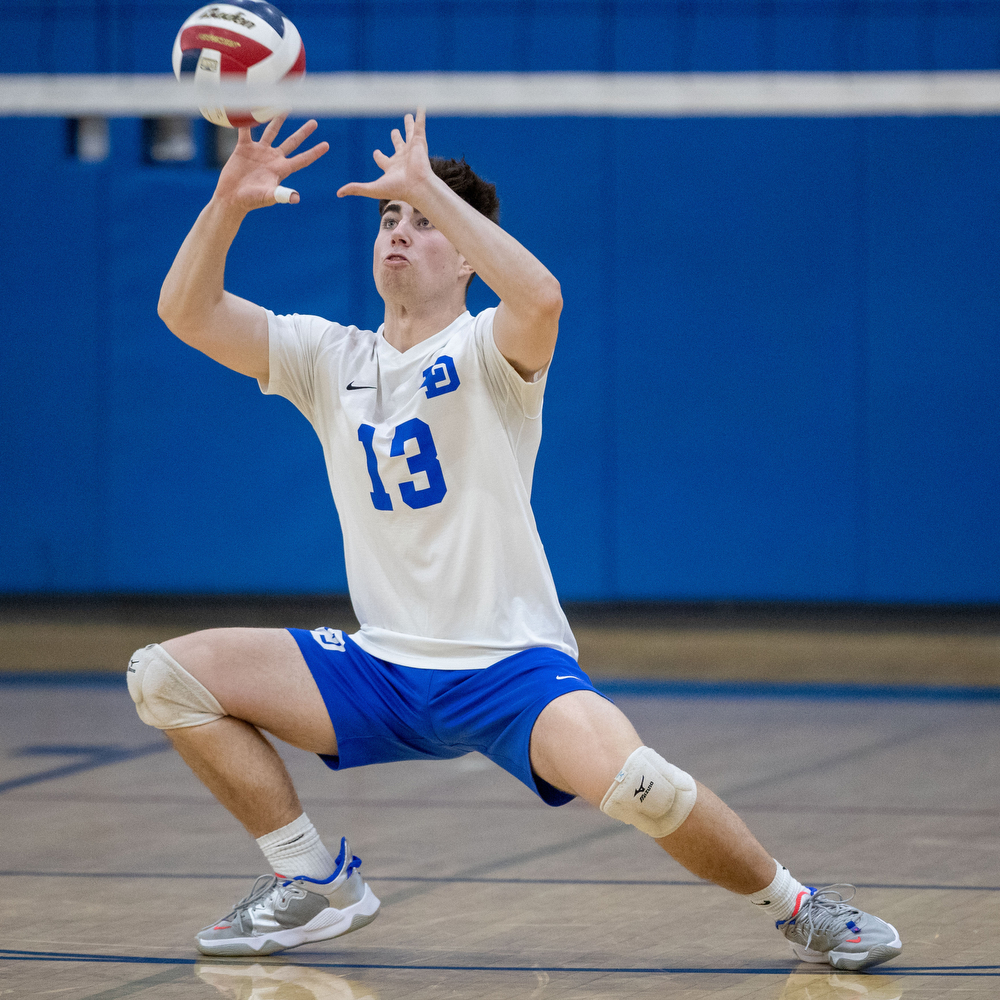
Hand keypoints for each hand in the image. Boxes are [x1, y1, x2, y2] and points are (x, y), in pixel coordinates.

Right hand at [213, 115, 328, 211]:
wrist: (231, 197)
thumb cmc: (251, 200)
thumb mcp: (268, 196)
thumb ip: (281, 195)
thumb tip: (296, 198)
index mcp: (282, 169)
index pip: (303, 159)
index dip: (314, 152)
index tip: (327, 145)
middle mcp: (273, 158)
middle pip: (292, 142)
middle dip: (303, 133)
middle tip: (315, 122)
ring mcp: (259, 152)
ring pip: (271, 132)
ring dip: (277, 120)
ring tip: (286, 107)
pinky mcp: (244, 148)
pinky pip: (247, 130)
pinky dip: (248, 120)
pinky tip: (251, 107)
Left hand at [336, 109, 434, 206]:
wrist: (417, 187)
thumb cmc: (397, 189)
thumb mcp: (373, 189)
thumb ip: (356, 189)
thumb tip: (338, 194)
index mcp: (392, 168)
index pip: (383, 160)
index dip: (378, 156)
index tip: (376, 153)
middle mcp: (403, 158)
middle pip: (398, 145)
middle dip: (396, 138)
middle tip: (394, 132)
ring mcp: (412, 150)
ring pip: (410, 134)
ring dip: (409, 125)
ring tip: (408, 116)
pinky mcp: (420, 143)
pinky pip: (420, 126)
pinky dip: (421, 116)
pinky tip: (421, 106)